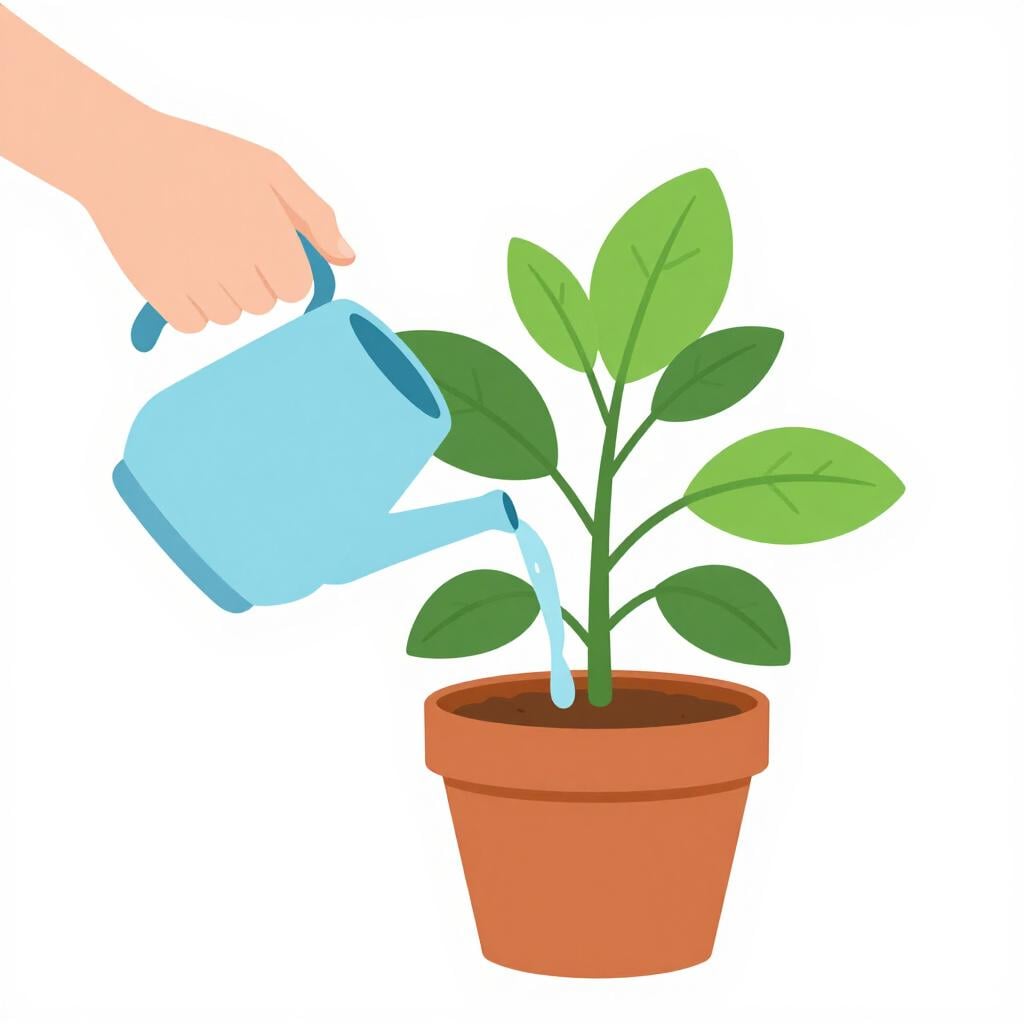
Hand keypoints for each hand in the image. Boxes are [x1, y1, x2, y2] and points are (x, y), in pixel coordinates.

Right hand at [79, 109, 353, 332]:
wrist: (118, 153)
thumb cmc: (203, 158)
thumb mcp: (268, 170)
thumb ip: (314, 215)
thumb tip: (347, 260)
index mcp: (265, 230)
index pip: (296, 289)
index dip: (283, 271)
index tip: (263, 248)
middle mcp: (232, 258)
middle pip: (263, 305)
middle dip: (252, 280)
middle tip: (224, 242)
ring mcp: (193, 278)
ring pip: (229, 318)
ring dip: (221, 295)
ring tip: (198, 252)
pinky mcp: (157, 292)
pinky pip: (193, 325)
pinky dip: (190, 308)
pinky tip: (179, 271)